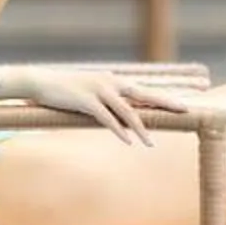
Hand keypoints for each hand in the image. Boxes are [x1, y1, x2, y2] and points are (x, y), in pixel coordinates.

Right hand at [10, 66, 171, 147]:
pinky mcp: (86, 101)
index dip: (164, 96)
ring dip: (141, 129)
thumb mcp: (89, 92)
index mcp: (113, 80)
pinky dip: (118, 131)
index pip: (144, 89)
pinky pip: (107, 118)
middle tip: (186, 110)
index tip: (182, 102)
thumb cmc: (64, 90)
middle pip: (144, 94)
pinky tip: (128, 141)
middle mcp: (110, 82)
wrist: (39, 81)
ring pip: (127, 111)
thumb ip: (106, 102)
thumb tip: (121, 118)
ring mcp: (98, 90)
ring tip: (151, 144)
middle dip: (166, 102)